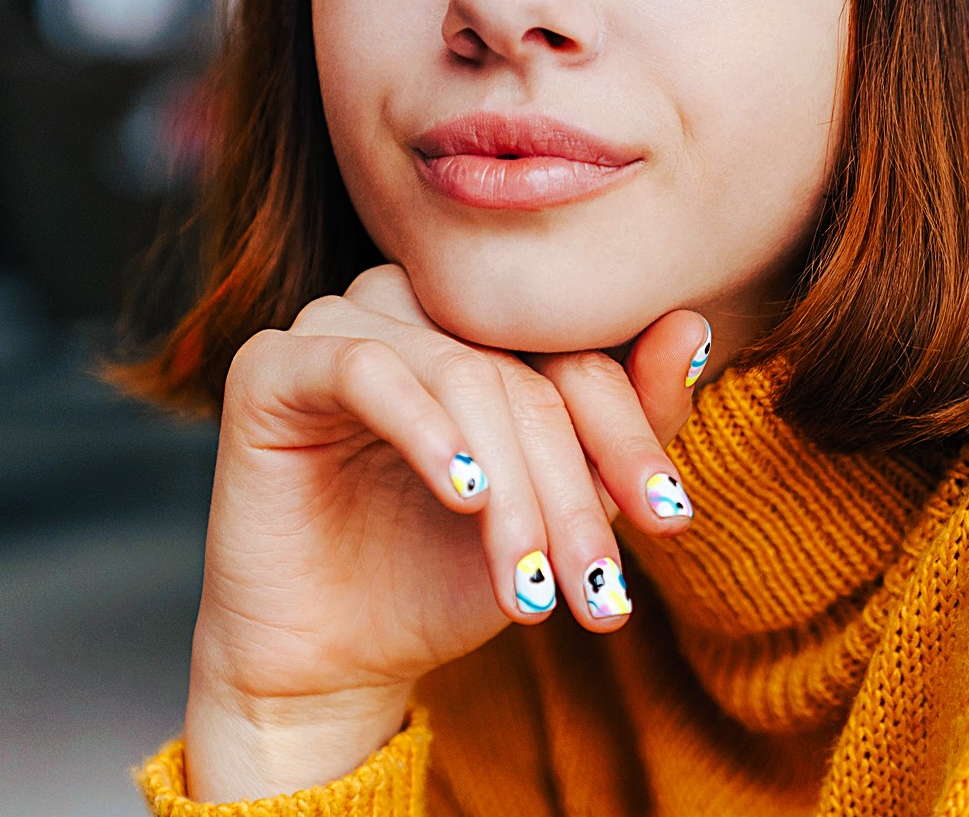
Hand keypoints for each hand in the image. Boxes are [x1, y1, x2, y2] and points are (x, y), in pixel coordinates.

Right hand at [181, 264, 709, 800]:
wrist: (332, 661)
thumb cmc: (445, 576)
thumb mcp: (557, 513)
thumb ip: (624, 426)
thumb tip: (693, 330)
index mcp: (486, 328)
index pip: (580, 355)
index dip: (630, 435)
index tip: (671, 520)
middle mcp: (417, 308)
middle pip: (527, 373)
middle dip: (571, 489)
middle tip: (596, 588)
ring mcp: (341, 324)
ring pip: (462, 373)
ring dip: (511, 487)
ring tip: (530, 583)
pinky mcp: (275, 362)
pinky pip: (366, 369)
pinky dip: (424, 429)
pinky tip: (464, 494)